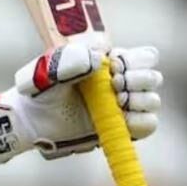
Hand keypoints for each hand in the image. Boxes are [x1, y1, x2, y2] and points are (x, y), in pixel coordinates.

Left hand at [0, 45, 161, 163]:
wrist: (32, 121)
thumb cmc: (40, 91)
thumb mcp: (49, 70)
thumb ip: (71, 59)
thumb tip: (100, 61)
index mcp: (111, 63)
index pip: (146, 57)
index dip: (136, 61)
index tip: (113, 67)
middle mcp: (123, 84)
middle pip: (154, 78)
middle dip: (137, 80)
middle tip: (113, 86)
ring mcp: (124, 107)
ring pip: (153, 101)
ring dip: (138, 100)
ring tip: (114, 103)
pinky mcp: (122, 128)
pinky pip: (149, 124)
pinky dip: (139, 122)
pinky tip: (121, 119)